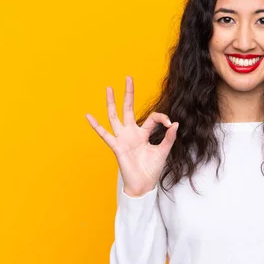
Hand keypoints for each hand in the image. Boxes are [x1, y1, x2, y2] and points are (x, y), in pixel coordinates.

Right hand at [85, 76, 178, 196]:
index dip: (163, 118)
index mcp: (144, 133)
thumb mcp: (164, 151)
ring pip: (115, 116)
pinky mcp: (117, 146)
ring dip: (111, 103)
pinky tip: (88, 116)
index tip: (171, 124)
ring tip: (108, 88)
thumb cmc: (152, 169)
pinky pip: (104, 134)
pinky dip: (96, 126)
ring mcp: (123, 138)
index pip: (152, 118)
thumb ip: (169, 138)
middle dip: (129, 94)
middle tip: (128, 78)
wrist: (143, 185)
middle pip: (129, 109)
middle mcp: (131, 133)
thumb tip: (176, 124)